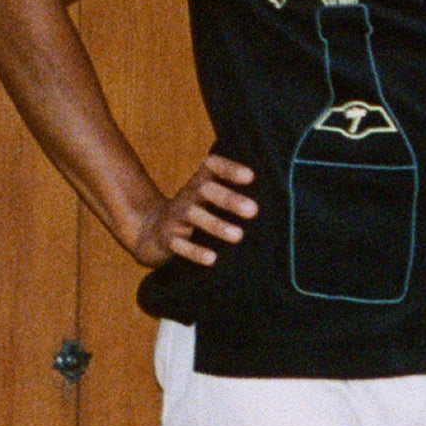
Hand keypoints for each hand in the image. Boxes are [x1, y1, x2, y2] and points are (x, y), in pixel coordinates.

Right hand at [129, 152, 256, 267]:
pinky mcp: (168, 239)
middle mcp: (188, 195)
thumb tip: (275, 195)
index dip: (229, 169)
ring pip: (194, 216)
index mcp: (201, 181)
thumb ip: (234, 192)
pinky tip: (212, 259)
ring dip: (216, 225)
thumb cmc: (195, 212)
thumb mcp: (208, 196)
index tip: (251, 176)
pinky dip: (195, 251)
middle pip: (206, 191)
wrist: (150, 231)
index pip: (213, 166)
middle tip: (253, 210)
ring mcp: (176, 217)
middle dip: (229, 199)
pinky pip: (180, 245)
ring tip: (239, 235)